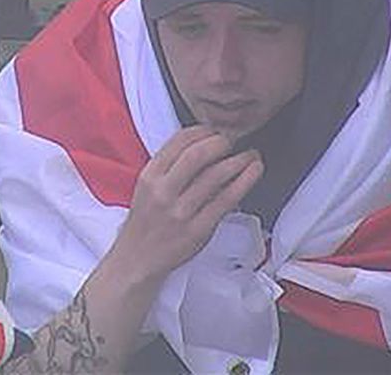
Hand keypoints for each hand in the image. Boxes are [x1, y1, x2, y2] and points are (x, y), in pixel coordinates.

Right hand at [108, 126, 264, 281]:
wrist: (137, 260)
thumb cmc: (148, 221)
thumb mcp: (148, 187)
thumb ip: (171, 166)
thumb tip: (206, 143)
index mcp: (150, 176)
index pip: (179, 141)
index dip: (204, 130)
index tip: (217, 130)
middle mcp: (163, 191)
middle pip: (198, 154)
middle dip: (222, 142)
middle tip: (235, 141)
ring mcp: (180, 211)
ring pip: (216, 175)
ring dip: (240, 160)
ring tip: (252, 155)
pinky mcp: (198, 229)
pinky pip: (226, 199)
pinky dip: (245, 181)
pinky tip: (254, 172)